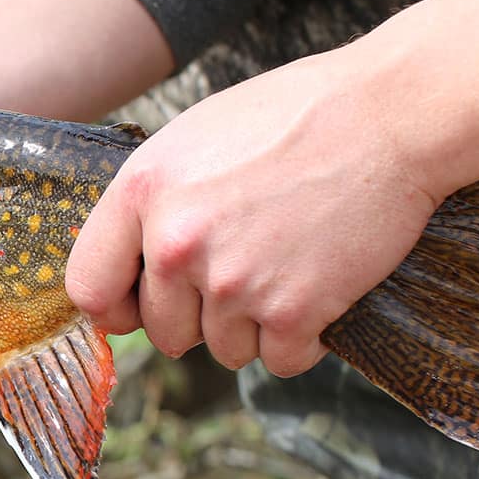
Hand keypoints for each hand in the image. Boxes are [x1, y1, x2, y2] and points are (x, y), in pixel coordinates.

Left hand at [65, 50, 440, 376]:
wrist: (389, 116)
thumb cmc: (292, 118)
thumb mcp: (192, 140)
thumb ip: (150, 205)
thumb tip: (123, 268)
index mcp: (142, 194)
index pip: (90, 288)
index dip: (116, 306)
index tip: (137, 307)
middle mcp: (176, 244)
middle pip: (161, 331)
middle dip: (196, 316)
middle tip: (242, 271)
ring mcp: (234, 282)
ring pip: (223, 350)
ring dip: (253, 326)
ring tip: (287, 264)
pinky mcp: (294, 311)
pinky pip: (279, 361)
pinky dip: (301, 340)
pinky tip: (319, 288)